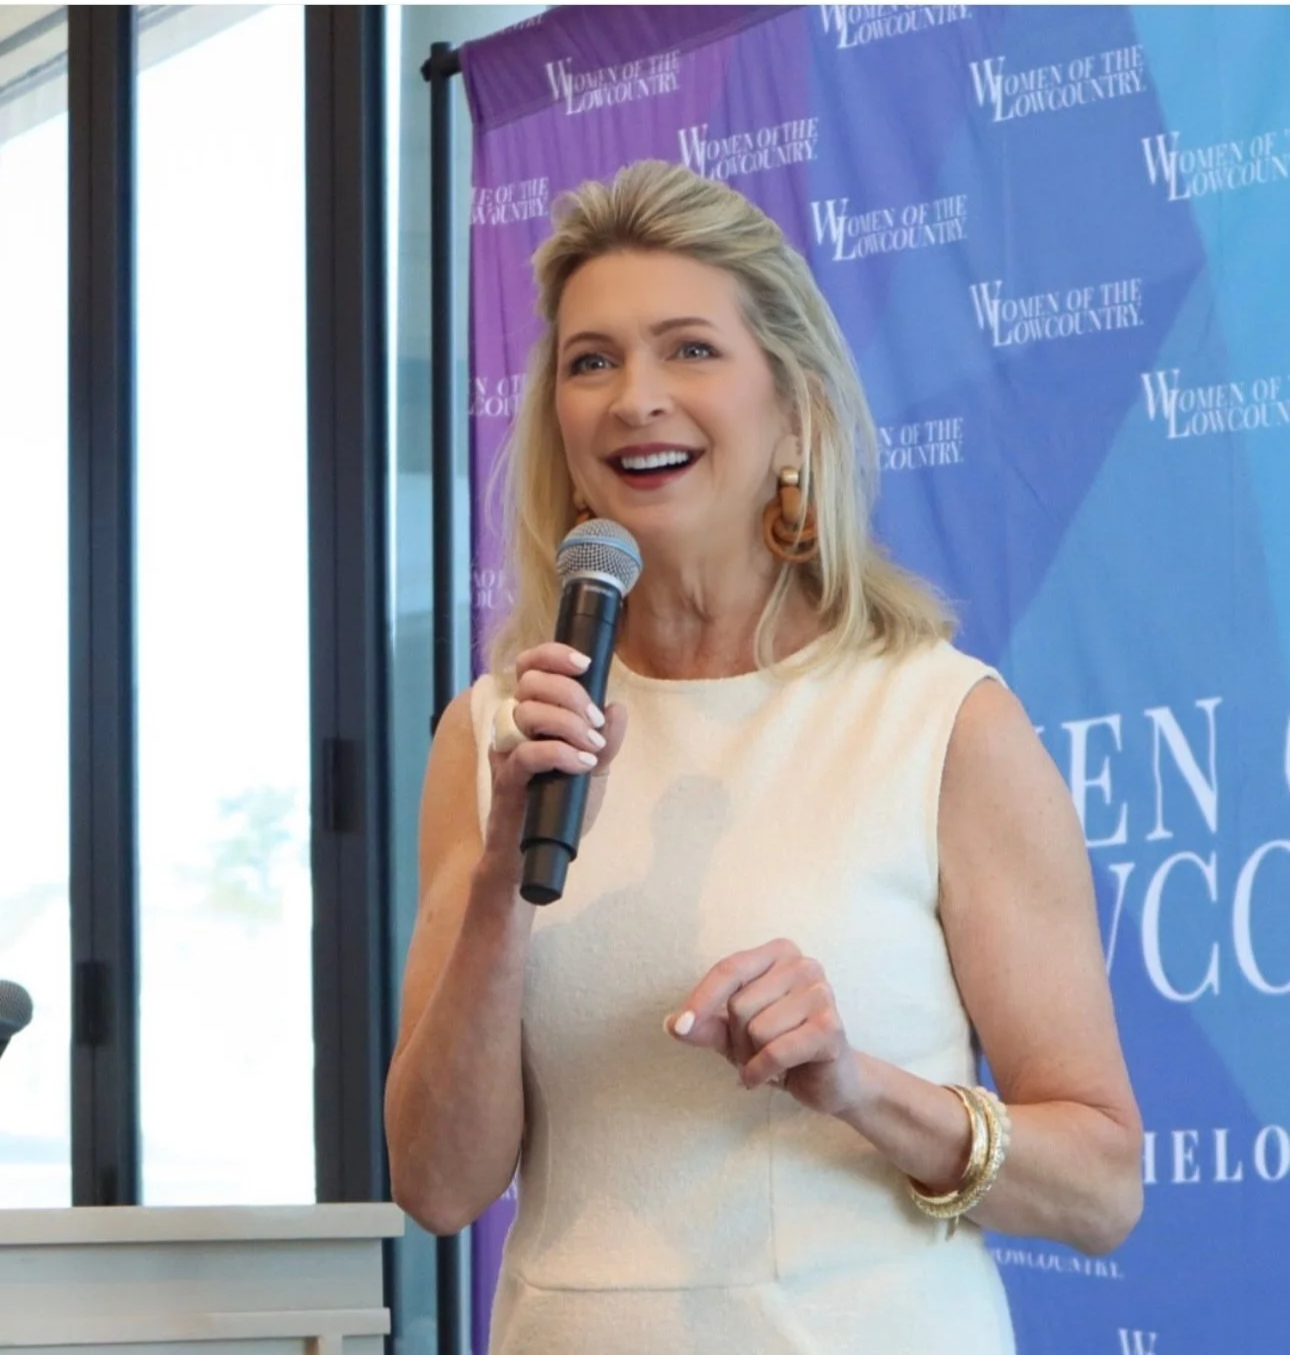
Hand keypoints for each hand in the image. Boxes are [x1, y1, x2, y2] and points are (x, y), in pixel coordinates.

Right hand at [482, 643, 628, 872]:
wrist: (532, 855)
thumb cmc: (558, 807)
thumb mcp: (593, 771)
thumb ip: (607, 740)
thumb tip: (617, 707)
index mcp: (532, 715)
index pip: (529, 666)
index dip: (552, 655)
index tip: (584, 664)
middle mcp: (513, 727)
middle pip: (531, 682)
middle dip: (572, 694)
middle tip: (595, 724)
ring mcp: (507, 752)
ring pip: (528, 712)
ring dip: (569, 724)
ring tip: (592, 749)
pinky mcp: (506, 779)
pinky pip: (529, 753)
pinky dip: (561, 753)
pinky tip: (582, 765)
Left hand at [666, 938, 861, 1118]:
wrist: (830, 1080)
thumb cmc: (780, 1046)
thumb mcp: (733, 1034)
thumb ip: (704, 1025)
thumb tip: (673, 1024)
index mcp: (778, 954)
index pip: (728, 969)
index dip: (701, 999)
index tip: (679, 1026)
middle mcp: (803, 965)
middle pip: (740, 1004)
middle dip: (738, 1039)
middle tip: (756, 1051)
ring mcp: (821, 993)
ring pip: (757, 1030)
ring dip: (753, 1058)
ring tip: (771, 1061)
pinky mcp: (831, 1027)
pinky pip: (775, 1051)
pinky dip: (762, 1072)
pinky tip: (770, 1078)